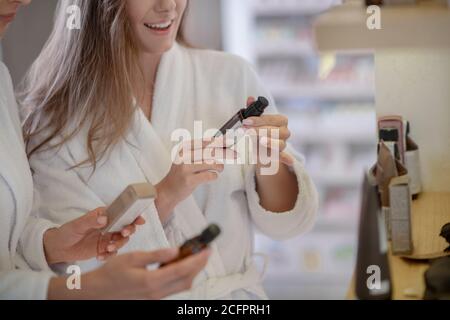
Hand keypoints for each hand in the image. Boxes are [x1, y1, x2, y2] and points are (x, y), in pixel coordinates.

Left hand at [43, 208, 145, 263]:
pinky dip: (109, 255)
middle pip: (126, 227)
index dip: (133, 215)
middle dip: (128, 230)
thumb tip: (104, 218)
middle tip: (123, 234)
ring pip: (121, 240)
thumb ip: (91, 221)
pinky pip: (113, 252)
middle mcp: (108, 225)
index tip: (139, 220)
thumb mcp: (77, 225)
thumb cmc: (67, 232)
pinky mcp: (104, 249)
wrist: (58, 248)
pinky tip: (100, 257)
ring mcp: (107, 237)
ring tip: (108, 248)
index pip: (122, 213)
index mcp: (104, 215)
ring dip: (118, 244)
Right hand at [48, 248, 210, 299]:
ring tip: (196, 257)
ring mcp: (155, 298)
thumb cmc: (112, 273)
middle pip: (187, 280)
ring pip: (182, 286)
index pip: (182, 269)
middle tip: (206, 251)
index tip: (207, 249)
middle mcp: (156, 293)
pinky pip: (174, 289)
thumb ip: (156, 254)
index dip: (198, 259)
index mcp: (152, 281)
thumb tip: (176, 250)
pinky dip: (182, 278)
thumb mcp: (133, 258)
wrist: (97, 293)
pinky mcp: (153, 299)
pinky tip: (180, 266)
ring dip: (192, 272)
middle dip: (199, 265)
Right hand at [155, 139, 235, 221]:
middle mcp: (184, 156)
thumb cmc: (181, 174)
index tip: (231, 141)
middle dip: (226, 152)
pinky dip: (214, 176)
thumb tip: (222, 144)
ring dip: (220, 166)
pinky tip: (212, 176)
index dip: (220, 141)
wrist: (168, 190)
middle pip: (210, 151)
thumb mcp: (189, 158)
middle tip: (235, 154)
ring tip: (219, 168)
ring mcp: (186, 168)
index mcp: (185, 148)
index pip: (206, 141)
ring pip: (211, 163)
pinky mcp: (189, 180)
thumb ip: (203, 151)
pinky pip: (209, 175)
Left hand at [242, 97, 293, 167]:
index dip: (258, 120)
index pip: (271, 118)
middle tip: (246, 131)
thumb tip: (250, 99)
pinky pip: (284, 157)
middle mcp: (285, 132)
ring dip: (270, 142)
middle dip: (259, 130)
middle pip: (275, 131)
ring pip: (280, 144)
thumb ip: (252, 109)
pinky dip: (287, 159)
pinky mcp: (279, 155)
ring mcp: (283, 144)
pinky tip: (289, 161)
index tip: (246, 121)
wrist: (260, 148)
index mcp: (281, 120)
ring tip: (260, 141)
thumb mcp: (254, 120)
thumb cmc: (258, 130)